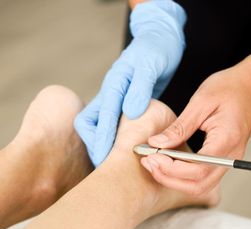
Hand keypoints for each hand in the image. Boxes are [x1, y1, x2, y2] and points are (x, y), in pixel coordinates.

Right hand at [74, 0, 185, 166]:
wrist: (160, 40)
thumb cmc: (156, 49)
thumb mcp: (150, 65)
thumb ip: (140, 88)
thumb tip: (130, 113)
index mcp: (113, 84)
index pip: (103, 117)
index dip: (102, 141)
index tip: (105, 160)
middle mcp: (109, 94)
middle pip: (90, 125)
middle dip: (96, 146)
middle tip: (107, 166)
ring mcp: (114, 100)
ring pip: (99, 127)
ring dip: (104, 144)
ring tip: (115, 163)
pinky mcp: (123, 105)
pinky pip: (113, 126)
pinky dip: (116, 139)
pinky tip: (127, 150)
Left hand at [145, 66, 250, 195]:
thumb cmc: (228, 89)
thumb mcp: (200, 102)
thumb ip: (179, 127)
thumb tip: (156, 144)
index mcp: (227, 140)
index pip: (198, 168)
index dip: (172, 168)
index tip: (152, 156)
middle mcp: (231, 157)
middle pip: (198, 184)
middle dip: (169, 178)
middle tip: (148, 161)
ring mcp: (229, 162)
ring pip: (200, 186)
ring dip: (174, 180)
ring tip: (153, 163)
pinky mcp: (223, 161)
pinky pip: (202, 178)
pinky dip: (181, 176)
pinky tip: (166, 163)